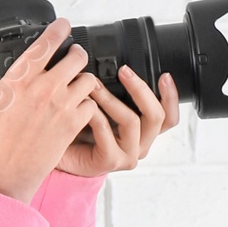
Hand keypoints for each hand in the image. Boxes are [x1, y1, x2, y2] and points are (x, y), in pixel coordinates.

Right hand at [0, 16, 99, 206]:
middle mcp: (44, 90)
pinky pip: (91, 105)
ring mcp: (61, 108)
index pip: (48, 41)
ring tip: (74, 83)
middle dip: (76, 53)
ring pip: (88, 79)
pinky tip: (76, 107)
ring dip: (83, 79)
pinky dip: (87, 104)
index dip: (60, 28)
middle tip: (71, 57)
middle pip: (77, 56)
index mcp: (19, 79)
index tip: (63, 25)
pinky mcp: (72, 127)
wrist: (3, 177)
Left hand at [54, 64, 179, 177]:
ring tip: (93, 84)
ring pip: (132, 121)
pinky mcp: (110, 161)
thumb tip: (122, 64)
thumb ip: (118, 91)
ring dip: (111, 98)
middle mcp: (140, 144)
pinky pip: (106, 132)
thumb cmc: (80, 127)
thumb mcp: (105, 104)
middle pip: (156, 116)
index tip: (164, 75)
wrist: (56, 152)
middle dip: (140, 89)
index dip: (171, 96)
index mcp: (144, 131)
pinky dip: (95, 113)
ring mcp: (127, 155)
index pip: (169, 116)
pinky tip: (85, 104)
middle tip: (124, 71)